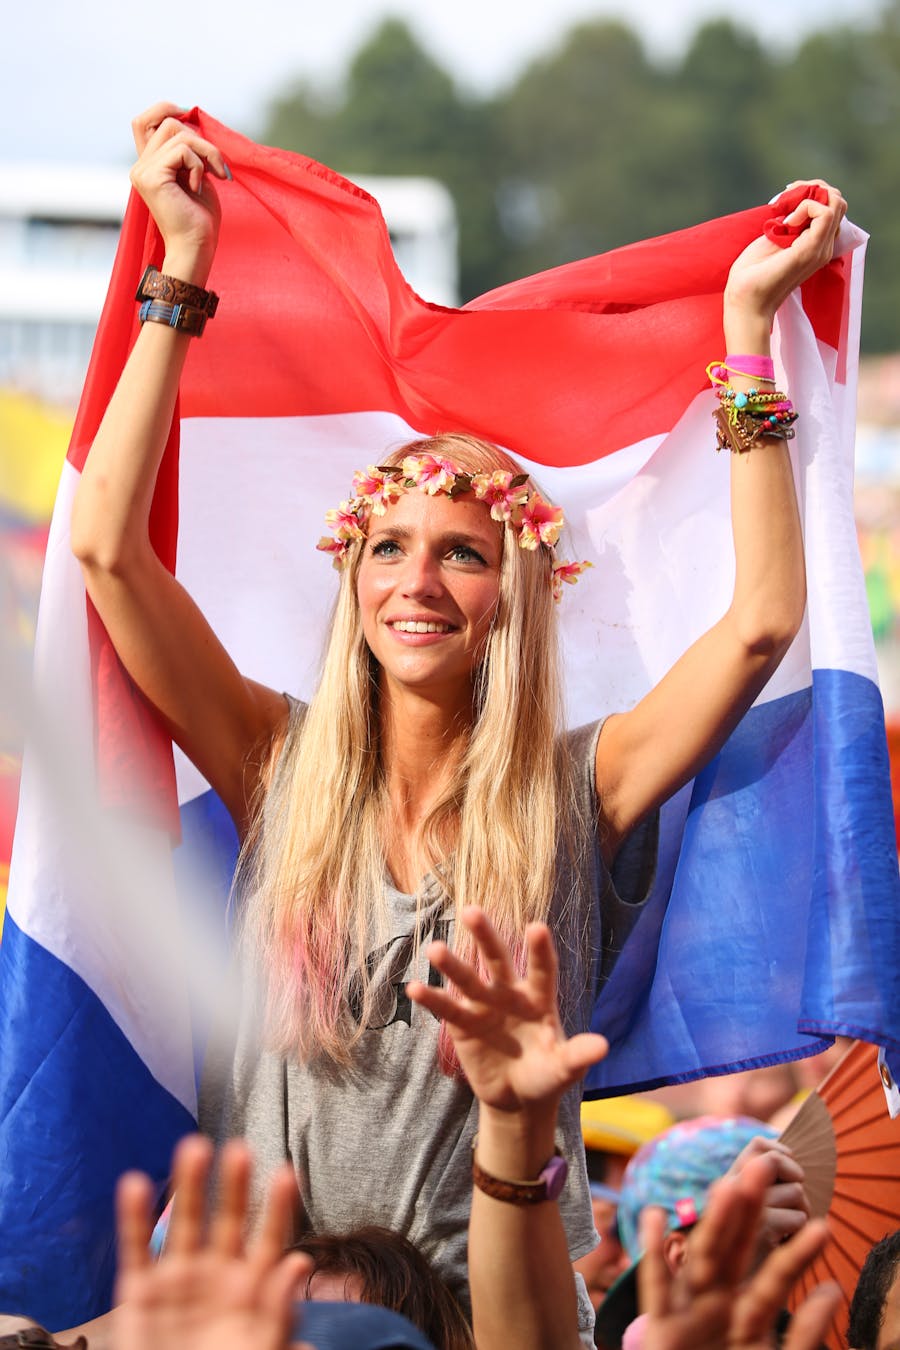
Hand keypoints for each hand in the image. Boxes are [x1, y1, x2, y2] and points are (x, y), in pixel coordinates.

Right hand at [114, 1136, 311, 1349]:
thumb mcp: (260, 1348)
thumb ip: (278, 1312)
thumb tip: (297, 1263)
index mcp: (251, 1286)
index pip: (269, 1238)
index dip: (276, 1208)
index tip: (286, 1173)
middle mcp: (216, 1273)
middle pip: (228, 1220)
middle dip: (233, 1186)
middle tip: (240, 1149)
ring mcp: (178, 1279)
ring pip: (185, 1223)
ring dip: (189, 1185)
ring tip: (194, 1147)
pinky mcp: (140, 1291)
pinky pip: (137, 1248)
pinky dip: (134, 1217)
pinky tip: (135, 1184)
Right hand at [129, 103, 230, 283]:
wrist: (196, 247)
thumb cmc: (200, 218)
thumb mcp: (196, 174)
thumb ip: (188, 149)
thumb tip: (190, 118)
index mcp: (148, 165)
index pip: (143, 121)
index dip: (165, 109)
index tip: (190, 117)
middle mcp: (140, 166)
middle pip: (168, 124)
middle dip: (201, 140)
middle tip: (219, 167)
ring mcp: (143, 171)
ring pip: (179, 134)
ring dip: (206, 152)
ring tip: (215, 176)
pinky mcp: (152, 178)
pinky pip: (183, 151)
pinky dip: (200, 166)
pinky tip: (199, 189)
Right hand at [407, 906, 606, 1115]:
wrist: (518, 1098)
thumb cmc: (546, 1075)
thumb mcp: (563, 1069)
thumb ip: (577, 1056)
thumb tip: (603, 1046)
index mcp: (539, 997)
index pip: (541, 969)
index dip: (539, 951)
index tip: (537, 928)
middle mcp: (509, 992)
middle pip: (497, 959)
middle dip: (486, 935)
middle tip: (472, 911)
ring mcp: (484, 1004)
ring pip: (467, 978)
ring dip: (451, 964)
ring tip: (435, 949)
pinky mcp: (463, 1022)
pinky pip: (446, 1007)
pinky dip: (431, 998)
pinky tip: (414, 988)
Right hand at [639, 1155, 839, 1349]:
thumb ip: (804, 1334)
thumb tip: (833, 1289)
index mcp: (749, 1313)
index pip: (777, 1279)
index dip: (797, 1254)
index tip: (824, 1226)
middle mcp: (720, 1301)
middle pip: (736, 1250)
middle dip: (749, 1211)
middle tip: (765, 1166)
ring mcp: (690, 1310)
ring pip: (703, 1258)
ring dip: (714, 1223)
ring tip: (728, 1185)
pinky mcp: (662, 1325)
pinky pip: (657, 1285)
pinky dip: (654, 1252)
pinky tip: (655, 1215)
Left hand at [723, 179, 846, 348]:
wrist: (745, 299)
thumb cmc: (753, 273)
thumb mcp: (774, 238)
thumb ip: (790, 222)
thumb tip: (796, 198)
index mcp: (815, 244)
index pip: (832, 207)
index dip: (812, 193)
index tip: (785, 198)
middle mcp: (823, 247)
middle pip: (838, 202)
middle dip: (815, 188)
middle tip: (787, 196)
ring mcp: (819, 249)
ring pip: (836, 204)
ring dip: (810, 195)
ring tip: (787, 209)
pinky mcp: (811, 249)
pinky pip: (825, 213)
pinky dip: (806, 207)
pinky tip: (787, 223)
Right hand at [725, 1136, 809, 1258]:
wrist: (731, 1290)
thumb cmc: (747, 1245)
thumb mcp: (744, 1209)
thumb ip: (759, 1183)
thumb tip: (789, 1155)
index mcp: (729, 1180)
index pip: (757, 1145)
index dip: (780, 1151)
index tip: (789, 1169)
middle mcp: (733, 1189)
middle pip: (776, 1161)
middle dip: (795, 1177)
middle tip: (795, 1198)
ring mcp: (747, 1210)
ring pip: (795, 1192)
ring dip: (800, 1211)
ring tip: (787, 1228)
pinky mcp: (764, 1232)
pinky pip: (799, 1220)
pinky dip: (800, 1234)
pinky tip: (785, 1244)